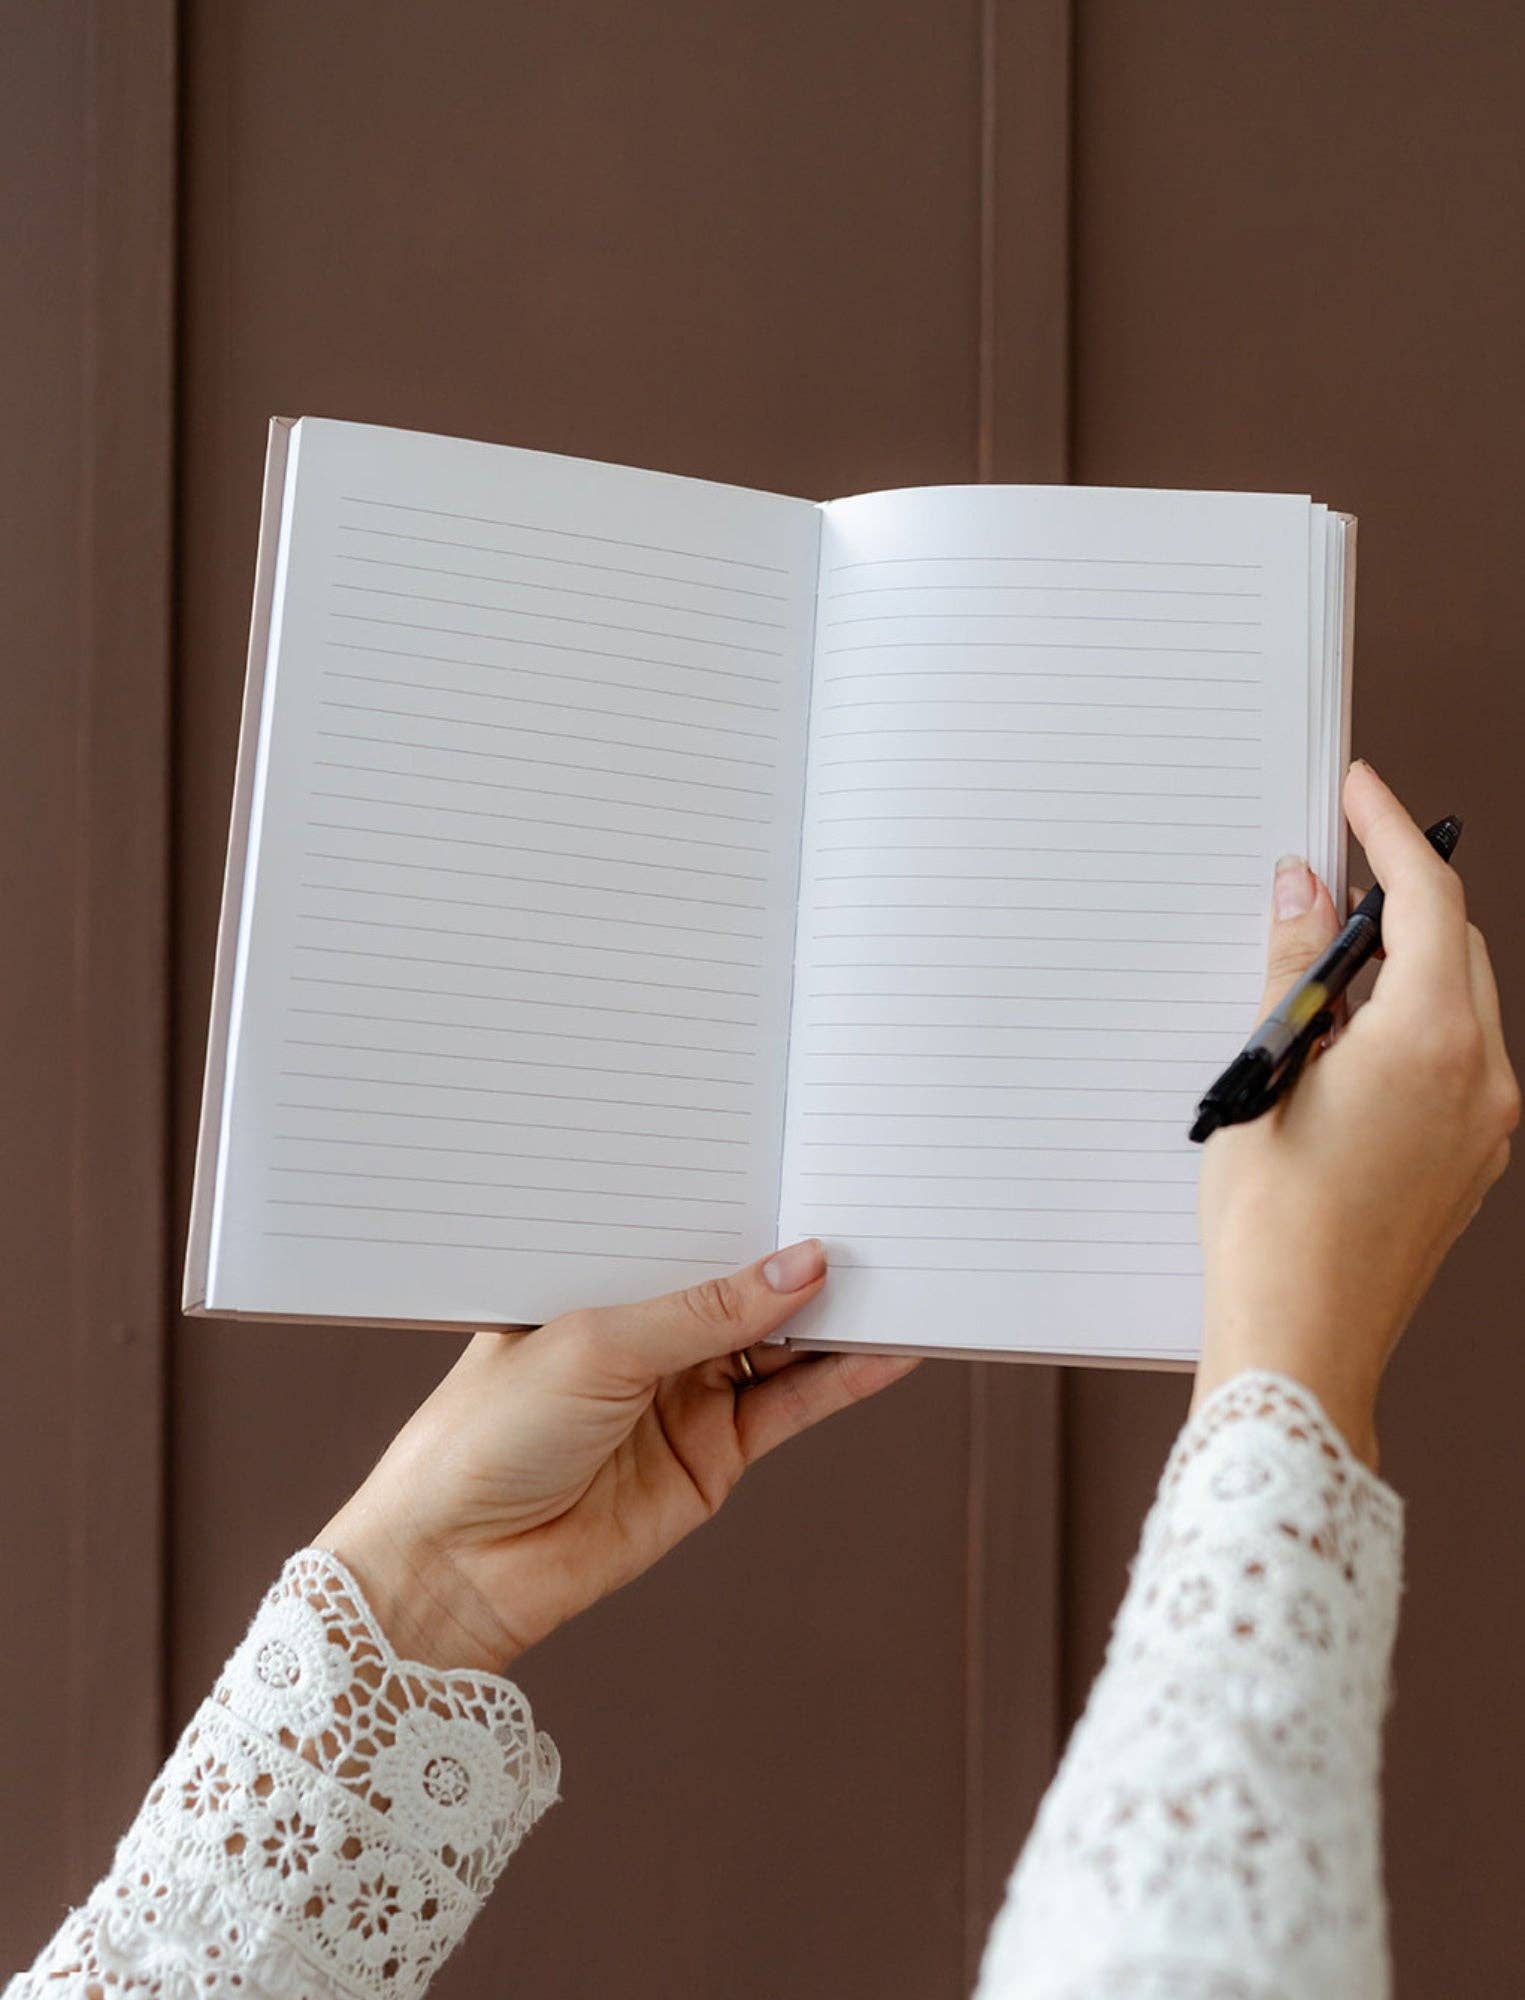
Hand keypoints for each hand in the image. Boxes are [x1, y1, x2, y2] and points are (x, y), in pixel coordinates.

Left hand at [318, 1242, 914, 1672]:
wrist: (456, 1566)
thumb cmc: (487, 1436)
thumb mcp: (598, 1344)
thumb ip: (707, 1309)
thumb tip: (803, 1263)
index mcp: (601, 1278)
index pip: (693, 1229)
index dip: (752, 1204)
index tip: (817, 1169)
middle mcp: (648, 1330)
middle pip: (747, 1284)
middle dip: (807, 1255)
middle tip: (879, 1215)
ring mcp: (685, 1393)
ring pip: (781, 1343)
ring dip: (838, 1316)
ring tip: (906, 1277)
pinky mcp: (713, 1455)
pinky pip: (791, 1407)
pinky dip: (842, 1379)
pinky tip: (887, 1350)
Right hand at [1195, 762, 1517, 1464]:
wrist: (1303, 1337)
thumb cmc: (1274, 1226)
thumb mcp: (1265, 1076)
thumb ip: (1292, 973)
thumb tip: (1303, 894)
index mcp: (1432, 1043)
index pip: (1425, 900)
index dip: (1390, 834)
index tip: (1364, 792)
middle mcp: (1481, 1078)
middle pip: (1454, 947)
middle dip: (1397, 903)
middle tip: (1328, 880)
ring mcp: (1485, 1126)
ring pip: (1459, 1004)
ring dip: (1402, 970)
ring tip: (1320, 979)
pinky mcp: (1473, 1163)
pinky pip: (1457, 1062)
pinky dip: (1411, 1029)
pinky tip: (1345, 1049)